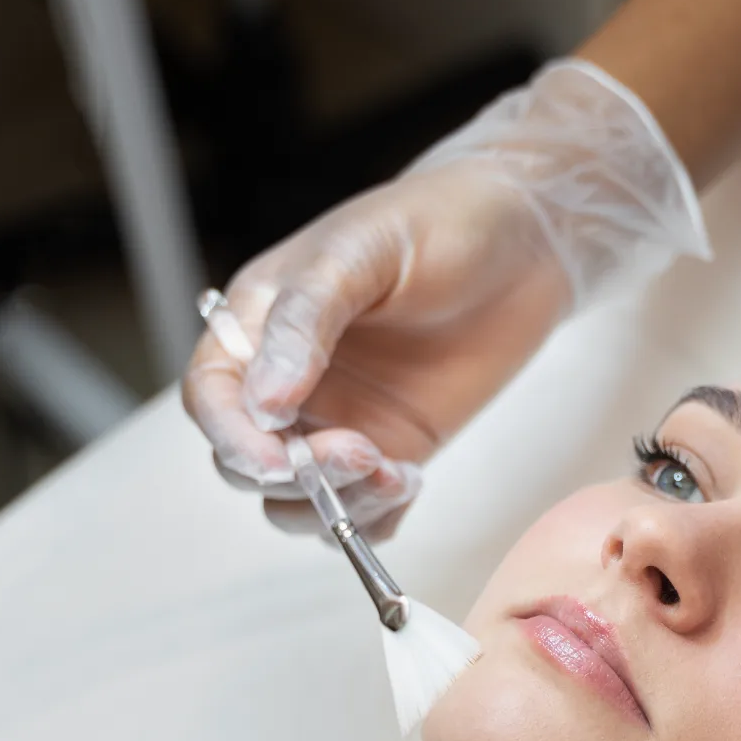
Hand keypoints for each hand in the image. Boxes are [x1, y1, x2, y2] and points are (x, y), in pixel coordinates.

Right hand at [182, 60, 708, 538]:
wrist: (528, 238)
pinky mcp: (393, 447)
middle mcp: (290, 380)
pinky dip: (375, 518)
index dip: (233, 437)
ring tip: (394, 473)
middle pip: (249, 461)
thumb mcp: (360, 253)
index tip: (278, 459)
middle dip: (294, 475)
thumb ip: (305, 321)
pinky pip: (362, 510)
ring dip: (335, 506)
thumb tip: (262, 401)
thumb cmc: (438, 222)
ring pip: (299, 499)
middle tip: (361, 453)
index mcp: (259, 324)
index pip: (212, 398)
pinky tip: (411, 480)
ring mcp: (341, 419)